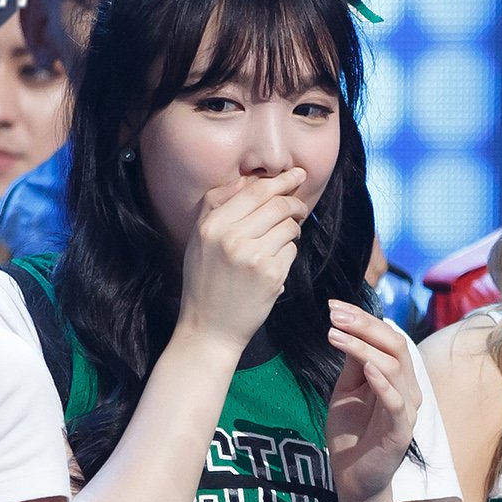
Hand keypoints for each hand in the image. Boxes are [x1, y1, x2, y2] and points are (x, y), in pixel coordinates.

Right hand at [177, 168, 309, 350]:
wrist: (209, 326)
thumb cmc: (206, 280)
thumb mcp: (200, 239)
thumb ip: (219, 207)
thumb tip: (252, 181)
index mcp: (211, 225)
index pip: (254, 191)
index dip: (280, 181)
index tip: (297, 175)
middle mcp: (230, 237)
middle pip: (277, 205)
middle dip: (295, 203)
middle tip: (301, 207)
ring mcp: (253, 256)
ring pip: (288, 226)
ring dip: (292, 230)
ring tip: (281, 240)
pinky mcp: (272, 274)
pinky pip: (291, 250)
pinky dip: (288, 253)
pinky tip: (274, 265)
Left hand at [323, 300, 422, 501]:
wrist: (352, 481)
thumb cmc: (351, 437)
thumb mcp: (346, 392)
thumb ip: (352, 366)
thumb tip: (347, 329)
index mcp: (396, 379)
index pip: (388, 339)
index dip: (364, 320)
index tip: (334, 306)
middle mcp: (407, 391)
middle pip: (396, 346)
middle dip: (365, 325)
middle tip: (334, 314)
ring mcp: (406, 412)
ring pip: (396, 368)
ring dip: (364, 348)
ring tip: (335, 335)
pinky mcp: (400, 433)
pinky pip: (396, 403)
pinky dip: (383, 383)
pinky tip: (365, 367)